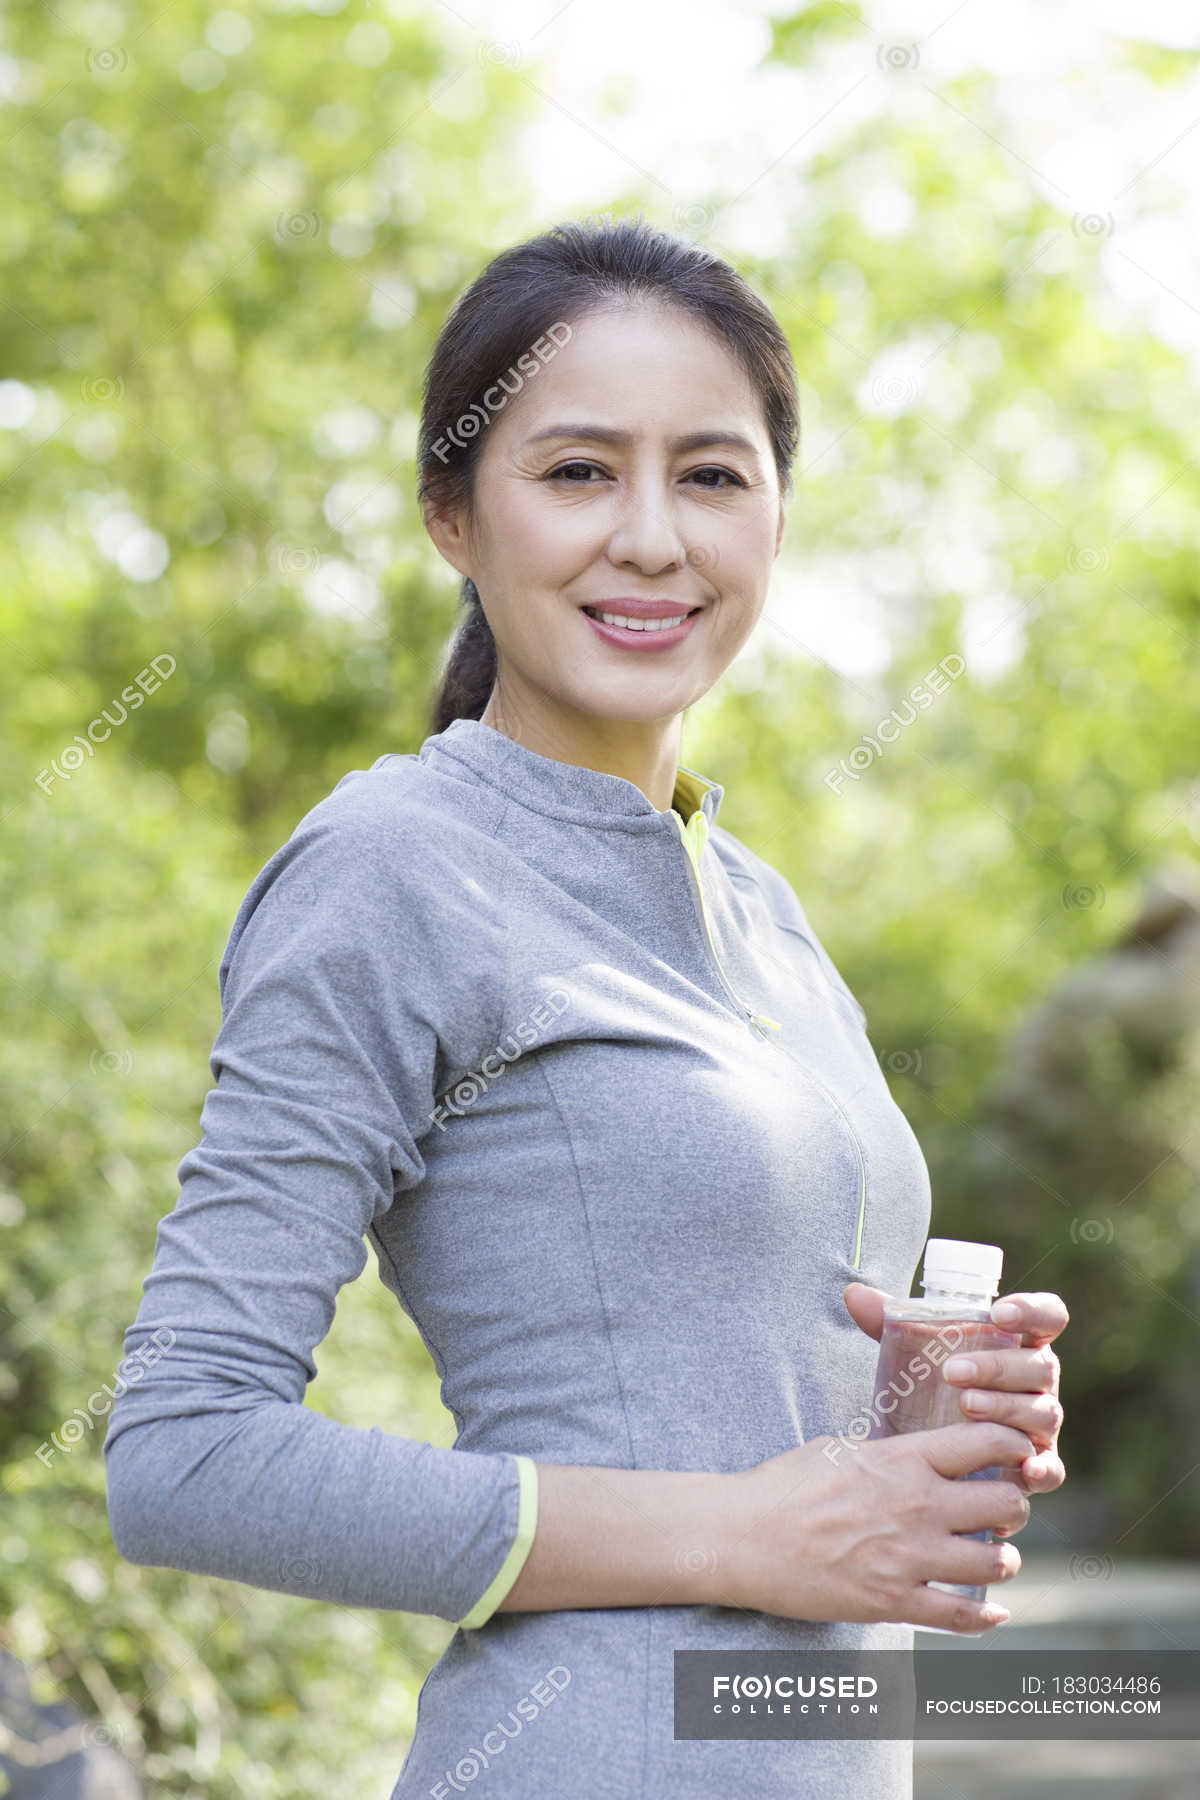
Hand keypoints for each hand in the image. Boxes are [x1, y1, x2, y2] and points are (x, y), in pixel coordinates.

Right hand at [726, 1422, 1032, 1632]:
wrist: (744, 1537)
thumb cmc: (785, 1486)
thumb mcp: (841, 1448)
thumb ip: (889, 1452)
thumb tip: (916, 1451)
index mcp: (903, 1459)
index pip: (988, 1441)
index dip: (1015, 1445)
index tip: (1016, 1454)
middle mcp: (917, 1504)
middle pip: (1007, 1503)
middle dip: (1012, 1507)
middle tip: (1001, 1512)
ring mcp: (909, 1557)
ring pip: (997, 1561)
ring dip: (1002, 1559)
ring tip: (991, 1556)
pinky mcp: (894, 1602)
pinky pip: (962, 1615)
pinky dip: (985, 1616)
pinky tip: (991, 1611)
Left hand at [844, 1283, 1067, 1495]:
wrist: (941, 1448)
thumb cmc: (934, 1384)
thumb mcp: (913, 1350)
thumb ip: (889, 1321)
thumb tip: (854, 1294)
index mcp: (1019, 1343)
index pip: (1046, 1317)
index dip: (1032, 1310)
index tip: (998, 1312)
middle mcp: (1038, 1381)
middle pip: (1040, 1366)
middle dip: (998, 1367)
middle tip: (953, 1371)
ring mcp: (1041, 1423)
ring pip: (1042, 1412)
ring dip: (1006, 1409)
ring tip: (964, 1406)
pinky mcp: (1040, 1464)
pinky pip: (1053, 1468)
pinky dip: (1043, 1469)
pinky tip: (1025, 1470)